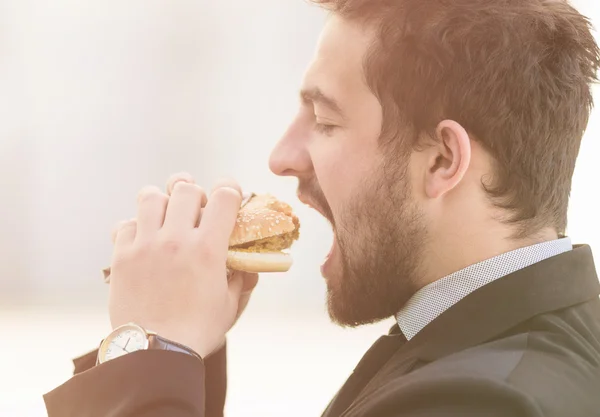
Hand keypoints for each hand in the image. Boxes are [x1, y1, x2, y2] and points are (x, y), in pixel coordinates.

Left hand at [107, 173, 253, 357]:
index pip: (224, 196)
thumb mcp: (230, 305)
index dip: (230, 189)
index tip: (230, 196)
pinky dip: (136, 227)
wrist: (154, 353)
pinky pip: (125, 224)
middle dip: (195, 195)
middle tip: (196, 211)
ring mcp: (146, 246)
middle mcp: (176, 240)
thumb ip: (242, 279)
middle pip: (186, 189)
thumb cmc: (197, 332)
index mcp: (208, 249)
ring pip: (150, 197)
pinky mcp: (122, 257)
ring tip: (166, 219)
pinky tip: (144, 241)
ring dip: (163, 203)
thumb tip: (250, 265)